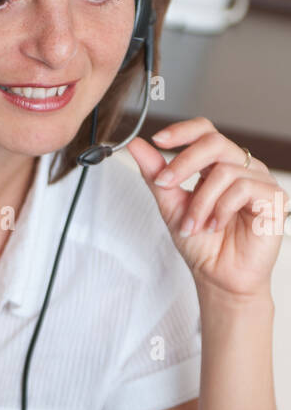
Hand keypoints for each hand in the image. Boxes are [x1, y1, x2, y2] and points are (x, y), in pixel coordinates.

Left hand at [127, 118, 288, 301]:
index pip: (206, 131)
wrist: (219, 278)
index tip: (158, 140)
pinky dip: (221, 209)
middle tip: (164, 184)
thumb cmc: (202, 246)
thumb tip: (137, 146)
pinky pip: (243, 189)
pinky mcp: (273, 199)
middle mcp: (242, 169)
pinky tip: (216, 226)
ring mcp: (260, 182)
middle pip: (214, 142)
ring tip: (193, 225)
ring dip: (200, 202)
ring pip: (224, 171)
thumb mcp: (171, 207)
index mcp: (219, 166)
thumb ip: (156, 176)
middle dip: (183, 163)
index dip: (182, 131)